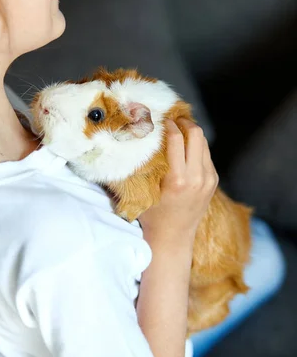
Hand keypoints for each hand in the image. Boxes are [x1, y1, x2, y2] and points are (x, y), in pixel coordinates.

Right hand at [139, 118, 218, 248]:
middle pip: (197, 134)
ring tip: (179, 129)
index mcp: (177, 179)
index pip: (176, 139)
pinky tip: (185, 147)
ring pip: (204, 142)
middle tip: (173, 119)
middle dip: (185, 122)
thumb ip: (146, 164)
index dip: (169, 124)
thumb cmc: (152, 213)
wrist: (173, 237)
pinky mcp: (213, 181)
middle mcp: (196, 177)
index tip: (162, 119)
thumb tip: (142, 138)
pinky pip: (206, 155)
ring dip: (192, 133)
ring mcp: (208, 179)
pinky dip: (196, 146)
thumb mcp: (145, 188)